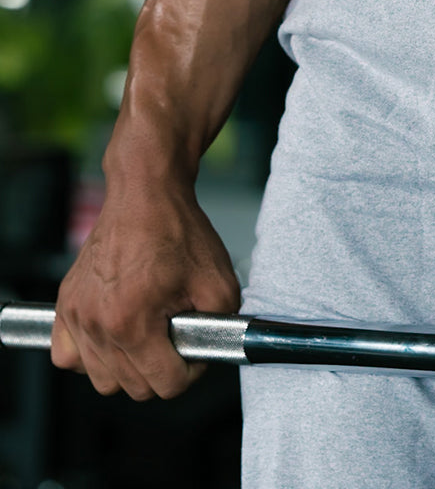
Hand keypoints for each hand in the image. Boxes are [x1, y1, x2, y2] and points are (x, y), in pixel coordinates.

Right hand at [51, 169, 239, 400]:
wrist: (145, 194)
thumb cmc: (177, 230)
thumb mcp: (219, 280)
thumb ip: (221, 327)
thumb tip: (211, 352)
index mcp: (133, 321)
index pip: (165, 384)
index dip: (190, 370)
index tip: (194, 348)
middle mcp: (98, 324)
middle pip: (133, 387)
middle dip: (161, 368)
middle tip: (174, 336)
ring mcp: (76, 315)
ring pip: (102, 379)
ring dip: (128, 366)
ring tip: (148, 333)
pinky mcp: (65, 305)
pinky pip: (68, 356)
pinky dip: (90, 355)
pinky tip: (114, 335)